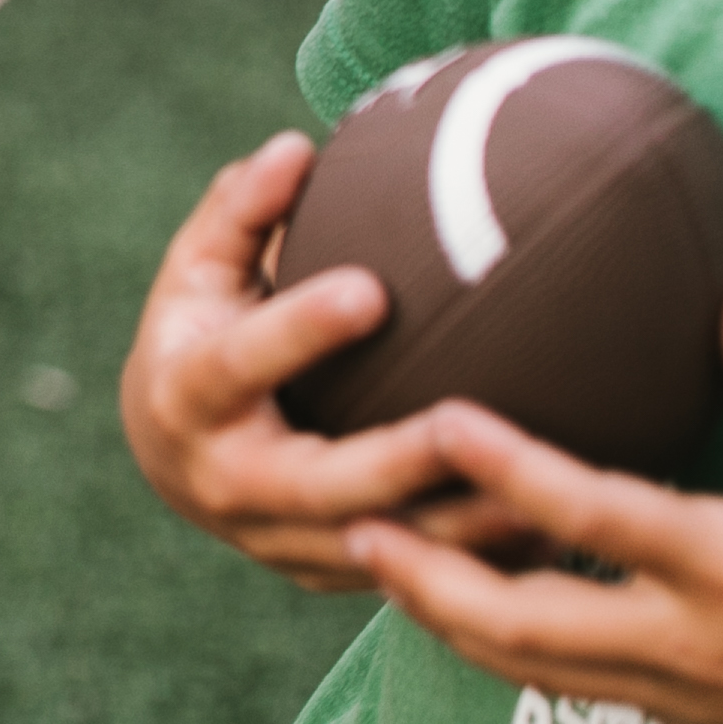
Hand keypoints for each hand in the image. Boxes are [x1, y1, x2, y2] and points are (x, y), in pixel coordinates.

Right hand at [118, 134, 526, 588]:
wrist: (174, 458)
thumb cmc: (200, 333)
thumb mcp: (199, 271)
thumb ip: (240, 212)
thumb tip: (296, 149)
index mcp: (186, 396)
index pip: (240, 362)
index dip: (301, 330)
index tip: (372, 290)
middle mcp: (224, 483)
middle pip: (318, 484)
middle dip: (398, 462)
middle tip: (473, 423)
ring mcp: (273, 541)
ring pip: (374, 546)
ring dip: (456, 527)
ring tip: (537, 488)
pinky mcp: (322, 573)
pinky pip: (403, 574)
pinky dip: (471, 559)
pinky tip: (548, 527)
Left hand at [349, 273, 722, 723]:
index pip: (594, 517)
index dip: (509, 470)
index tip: (439, 418)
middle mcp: (687, 645)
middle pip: (520, 625)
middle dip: (426, 580)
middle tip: (349, 523)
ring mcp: (678, 698)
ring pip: (529, 670)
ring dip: (447, 621)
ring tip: (378, 565)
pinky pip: (571, 690)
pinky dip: (509, 651)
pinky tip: (470, 613)